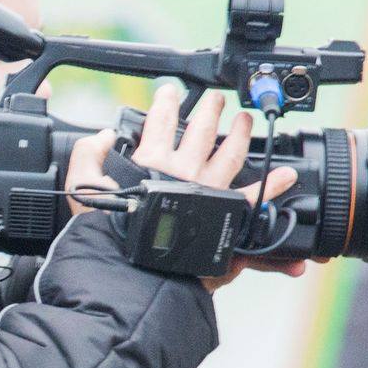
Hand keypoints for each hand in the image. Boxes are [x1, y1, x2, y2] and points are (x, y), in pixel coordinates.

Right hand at [69, 86, 306, 291]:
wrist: (133, 275)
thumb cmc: (109, 238)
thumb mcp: (82, 191)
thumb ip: (87, 156)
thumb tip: (104, 136)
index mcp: (151, 163)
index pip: (161, 122)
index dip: (165, 102)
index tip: (169, 91)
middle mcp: (185, 171)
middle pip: (203, 129)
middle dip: (210, 108)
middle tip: (217, 98)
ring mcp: (208, 191)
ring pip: (232, 152)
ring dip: (241, 132)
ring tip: (246, 120)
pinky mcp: (224, 216)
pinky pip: (253, 198)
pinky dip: (272, 185)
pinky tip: (285, 175)